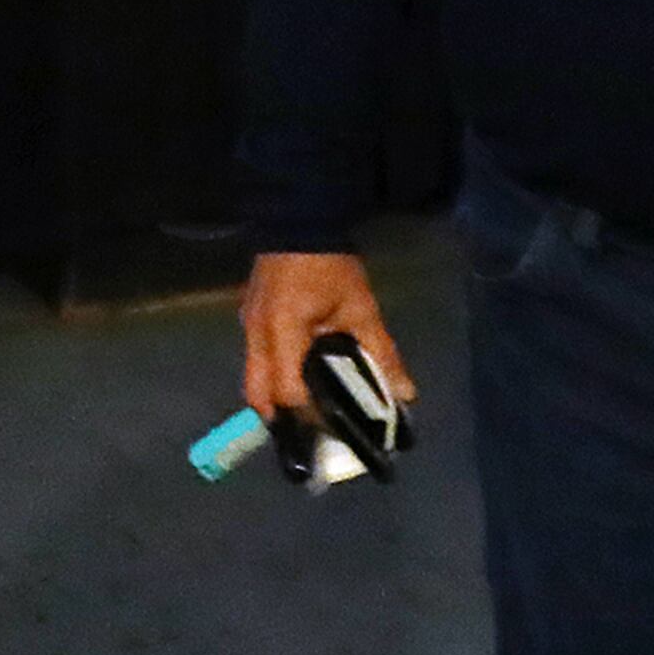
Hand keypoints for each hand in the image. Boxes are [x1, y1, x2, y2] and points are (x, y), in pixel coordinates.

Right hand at [239, 251, 415, 421]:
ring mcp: (248, 325)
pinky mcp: (249, 317)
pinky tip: (297, 380)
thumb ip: (381, 353)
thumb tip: (405, 394)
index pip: (287, 390)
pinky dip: (272, 378)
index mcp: (282, 331)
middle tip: (308, 434)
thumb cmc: (331, 266)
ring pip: (253, 379)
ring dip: (274, 400)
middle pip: (257, 394)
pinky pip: (255, 360)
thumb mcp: (361, 308)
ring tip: (305, 414)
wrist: (301, 219)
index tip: (329, 435)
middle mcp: (257, 333)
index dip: (306, 418)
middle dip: (280, 419)